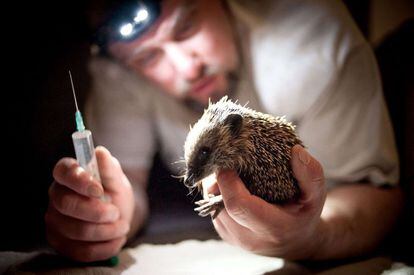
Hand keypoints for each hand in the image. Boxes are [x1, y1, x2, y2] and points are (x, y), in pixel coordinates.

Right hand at [45, 146, 134, 261]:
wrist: (118, 216)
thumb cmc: (114, 192)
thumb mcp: (116, 179)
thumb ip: (109, 168)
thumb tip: (100, 152)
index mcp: (67, 175)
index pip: (63, 172)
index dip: (79, 181)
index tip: (99, 189)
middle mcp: (56, 197)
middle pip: (66, 205)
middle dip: (96, 211)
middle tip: (116, 212)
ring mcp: (55, 222)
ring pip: (76, 231)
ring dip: (106, 231)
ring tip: (122, 226)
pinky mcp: (61, 244)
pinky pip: (81, 251)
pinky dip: (105, 247)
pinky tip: (117, 239)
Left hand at [212, 145, 325, 259]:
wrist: (295, 242)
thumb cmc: (304, 215)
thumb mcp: (316, 196)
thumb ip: (311, 174)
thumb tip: (295, 151)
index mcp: (272, 229)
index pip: (238, 205)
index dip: (228, 180)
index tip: (230, 160)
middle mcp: (249, 238)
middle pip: (220, 202)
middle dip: (219, 178)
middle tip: (227, 158)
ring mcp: (233, 238)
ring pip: (212, 205)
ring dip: (217, 184)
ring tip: (230, 169)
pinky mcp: (224, 234)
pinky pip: (212, 208)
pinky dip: (217, 192)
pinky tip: (229, 182)